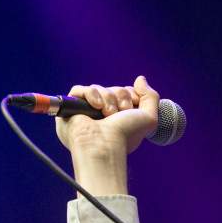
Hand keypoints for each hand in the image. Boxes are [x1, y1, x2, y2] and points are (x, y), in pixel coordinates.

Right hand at [55, 76, 159, 196]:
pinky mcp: (71, 107)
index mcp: (120, 118)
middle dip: (121, 97)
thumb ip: (150, 97)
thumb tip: (140, 79)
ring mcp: (86, 111)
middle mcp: (103, 114)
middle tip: (120, 114)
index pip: (125, 93)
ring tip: (108, 114)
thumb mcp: (149, 118)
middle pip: (113, 89)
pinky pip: (79, 89)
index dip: (131, 95)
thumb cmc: (126, 135)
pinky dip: (91, 95)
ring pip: (98, 88)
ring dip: (108, 99)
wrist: (104, 144)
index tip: (133, 107)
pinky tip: (96, 106)